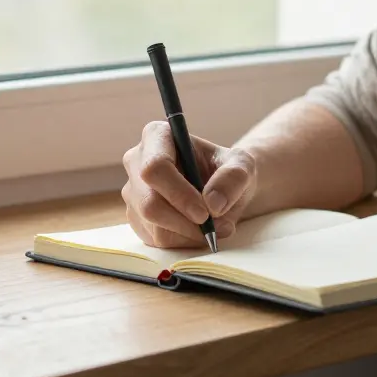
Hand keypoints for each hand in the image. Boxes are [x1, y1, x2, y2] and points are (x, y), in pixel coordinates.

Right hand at [121, 121, 256, 247]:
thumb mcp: (242, 166)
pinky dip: (183, 241)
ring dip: (189, 234)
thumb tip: (212, 204)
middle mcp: (137, 162)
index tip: (205, 212)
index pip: (155, 167)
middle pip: (149, 202)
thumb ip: (232, 178)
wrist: (222, 187)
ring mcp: (134, 191)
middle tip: (213, 227)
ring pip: (153, 225)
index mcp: (157, 136)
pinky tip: (201, 231)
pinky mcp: (137, 218)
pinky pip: (155, 240)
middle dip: (184, 221)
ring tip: (217, 227)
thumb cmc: (228, 170)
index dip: (179, 194)